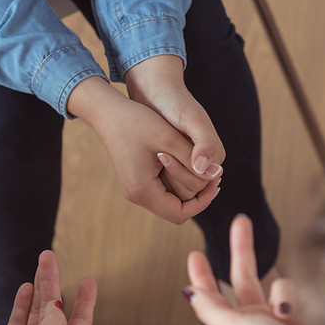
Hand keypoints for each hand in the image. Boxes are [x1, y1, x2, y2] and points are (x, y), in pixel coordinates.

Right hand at [0, 250, 96, 324]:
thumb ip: (53, 322)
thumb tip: (58, 304)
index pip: (80, 323)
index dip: (86, 301)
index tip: (88, 280)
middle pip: (54, 310)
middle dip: (53, 282)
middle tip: (50, 258)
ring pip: (36, 312)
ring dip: (39, 288)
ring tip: (40, 266)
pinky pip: (18, 321)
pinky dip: (22, 303)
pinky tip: (26, 288)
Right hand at [68, 77, 221, 223]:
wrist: (108, 112)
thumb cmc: (136, 121)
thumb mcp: (169, 138)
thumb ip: (193, 158)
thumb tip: (217, 175)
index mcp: (142, 190)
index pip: (180, 213)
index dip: (202, 202)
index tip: (215, 182)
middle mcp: (136, 195)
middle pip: (175, 210)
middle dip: (197, 196)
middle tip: (213, 175)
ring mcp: (134, 189)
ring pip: (169, 201)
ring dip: (187, 188)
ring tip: (202, 168)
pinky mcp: (135, 181)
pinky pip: (162, 191)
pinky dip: (177, 182)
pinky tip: (187, 164)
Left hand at [124, 55, 224, 182]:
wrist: (156, 91)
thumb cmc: (173, 101)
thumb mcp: (191, 119)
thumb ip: (204, 143)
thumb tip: (207, 171)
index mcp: (215, 156)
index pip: (200, 185)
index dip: (181, 175)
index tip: (162, 155)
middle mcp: (205, 163)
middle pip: (189, 191)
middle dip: (171, 176)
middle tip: (156, 153)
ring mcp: (190, 163)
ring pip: (177, 190)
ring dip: (162, 177)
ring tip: (151, 154)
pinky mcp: (176, 161)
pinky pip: (167, 182)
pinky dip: (156, 175)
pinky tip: (147, 160)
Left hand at [185, 215, 323, 324]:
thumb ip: (210, 309)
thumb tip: (188, 293)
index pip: (211, 295)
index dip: (203, 275)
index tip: (195, 254)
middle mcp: (252, 320)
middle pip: (242, 278)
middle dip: (242, 249)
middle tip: (241, 222)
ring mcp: (275, 317)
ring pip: (274, 284)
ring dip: (280, 293)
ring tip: (283, 313)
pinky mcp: (297, 315)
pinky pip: (291, 291)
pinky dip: (291, 298)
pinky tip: (293, 313)